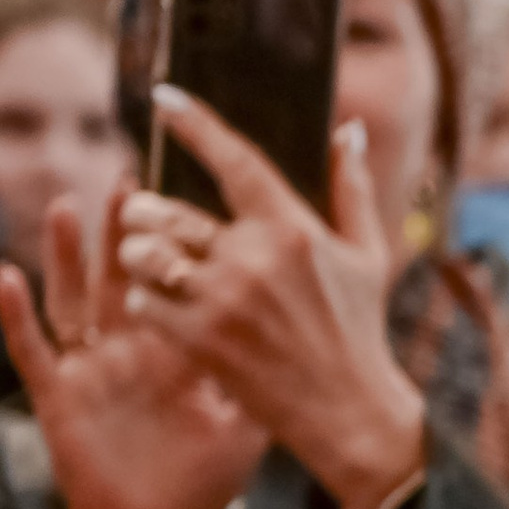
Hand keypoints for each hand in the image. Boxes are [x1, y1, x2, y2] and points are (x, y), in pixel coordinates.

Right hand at [0, 192, 266, 508]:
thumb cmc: (199, 480)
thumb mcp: (244, 425)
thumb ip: (267, 376)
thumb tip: (313, 336)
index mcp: (177, 346)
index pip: (179, 280)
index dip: (181, 240)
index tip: (196, 196)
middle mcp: (130, 347)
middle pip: (126, 277)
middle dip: (127, 231)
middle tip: (132, 179)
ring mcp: (93, 368)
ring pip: (75, 299)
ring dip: (66, 255)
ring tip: (65, 206)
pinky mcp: (61, 397)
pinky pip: (34, 351)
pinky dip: (18, 316)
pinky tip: (8, 278)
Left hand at [116, 90, 427, 508]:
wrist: (348, 411)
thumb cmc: (357, 330)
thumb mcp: (367, 255)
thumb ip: (351, 188)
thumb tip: (346, 130)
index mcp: (291, 228)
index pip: (234, 159)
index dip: (194, 124)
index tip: (163, 97)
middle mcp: (253, 257)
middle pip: (167, 210)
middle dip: (145, 211)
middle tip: (145, 216)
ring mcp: (223, 300)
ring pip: (146, 255)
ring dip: (141, 256)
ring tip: (154, 263)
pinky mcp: (201, 340)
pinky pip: (145, 302)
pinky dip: (147, 301)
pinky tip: (166, 308)